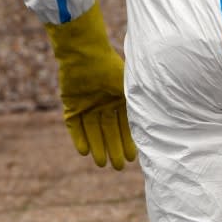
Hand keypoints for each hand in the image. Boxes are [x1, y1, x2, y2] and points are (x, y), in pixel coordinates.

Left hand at [45, 1, 135, 169]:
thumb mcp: (129, 92)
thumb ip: (137, 109)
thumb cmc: (112, 70)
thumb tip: (151, 130)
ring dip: (97, 147)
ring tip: (102, 164)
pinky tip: (84, 152)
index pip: (124, 126)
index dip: (128, 142)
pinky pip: (74, 125)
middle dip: (114, 149)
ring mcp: (86, 105)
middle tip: (118, 167)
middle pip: (109, 131)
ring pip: (93, 131)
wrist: (86, 55)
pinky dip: (79, 137)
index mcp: (119, 99)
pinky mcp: (71, 104)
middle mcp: (103, 104)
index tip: (132, 159)